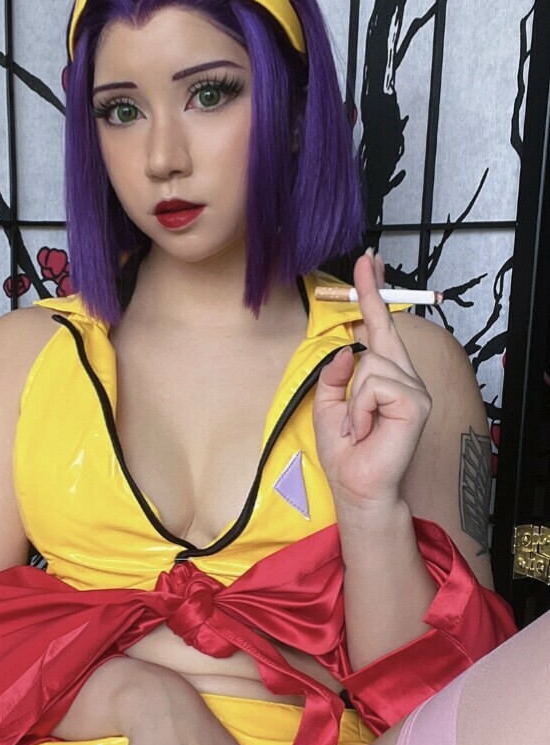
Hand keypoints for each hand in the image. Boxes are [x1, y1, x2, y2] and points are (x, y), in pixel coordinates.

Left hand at [312, 250, 432, 514]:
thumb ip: (335, 378)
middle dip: (372, 292)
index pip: (380, 329)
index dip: (374, 295)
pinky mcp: (415, 402)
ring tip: (358, 427)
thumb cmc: (346, 454)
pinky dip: (360, 409)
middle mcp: (404, 378)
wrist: (358, 487)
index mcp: (385, 377)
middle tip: (369, 257)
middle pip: (384, 329)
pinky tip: (367, 430)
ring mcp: (414, 389)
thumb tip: (345, 352)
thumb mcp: (328, 408)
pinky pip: (375, 385)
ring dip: (353, 401)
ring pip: (371, 365)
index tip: (371, 263)